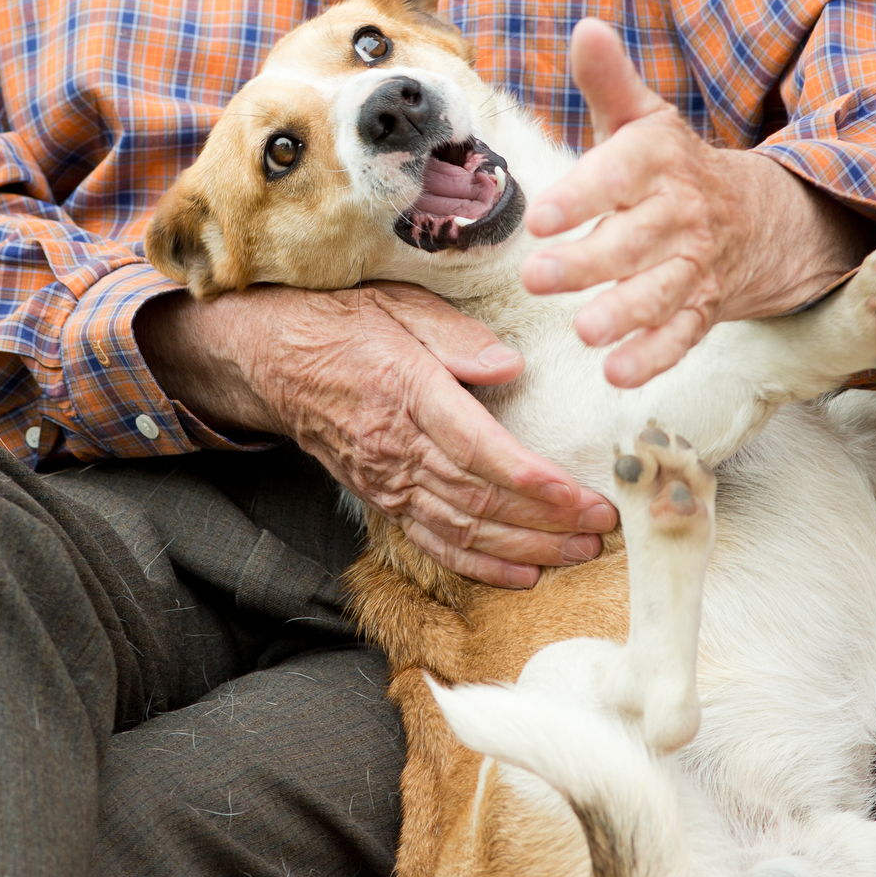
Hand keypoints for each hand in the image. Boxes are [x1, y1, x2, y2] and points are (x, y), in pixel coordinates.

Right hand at [136, 280, 615, 587]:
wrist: (272, 358)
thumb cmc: (342, 321)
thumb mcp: (397, 302)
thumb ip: (455, 334)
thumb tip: (511, 365)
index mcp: (407, 391)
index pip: (479, 449)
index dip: (534, 482)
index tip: (584, 497)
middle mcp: (396, 445)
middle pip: (479, 499)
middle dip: (547, 522)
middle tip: (603, 529)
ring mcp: (386, 478)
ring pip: (461, 529)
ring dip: (525, 549)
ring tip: (580, 554)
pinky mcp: (380, 497)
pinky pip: (433, 541)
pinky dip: (480, 564)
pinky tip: (523, 574)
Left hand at [520, 19, 875, 389]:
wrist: (750, 216)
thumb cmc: (669, 164)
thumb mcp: (642, 117)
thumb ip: (609, 80)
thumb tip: (585, 25)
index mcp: (657, 163)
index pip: (621, 176)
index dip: (583, 195)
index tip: (541, 215)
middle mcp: (677, 216)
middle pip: (633, 242)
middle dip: (588, 262)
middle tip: (537, 278)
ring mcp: (692, 266)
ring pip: (660, 293)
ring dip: (624, 315)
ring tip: (584, 333)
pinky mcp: (700, 308)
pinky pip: (682, 336)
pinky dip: (654, 358)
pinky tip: (618, 375)